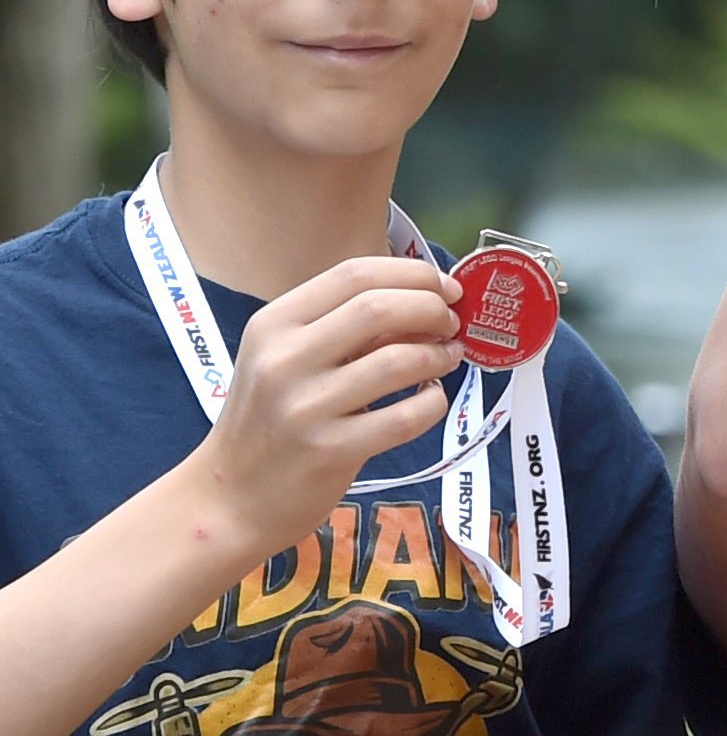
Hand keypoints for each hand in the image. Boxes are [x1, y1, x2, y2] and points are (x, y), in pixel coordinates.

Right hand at [186, 256, 462, 550]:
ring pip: (399, 361)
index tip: (445, 286)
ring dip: (438, 355)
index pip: (354, 274)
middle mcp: (283, 360)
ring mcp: (304, 407)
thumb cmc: (268, 420)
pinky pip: (405, 417)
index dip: (412, 274)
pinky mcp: (329, 451)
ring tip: (446, 358)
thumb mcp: (287, 359)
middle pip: (379, 308)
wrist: (228, 498)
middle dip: (432, 308)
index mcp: (273, 324)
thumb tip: (426, 301)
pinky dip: (433, 403)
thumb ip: (344, 327)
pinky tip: (431, 399)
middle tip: (451, 323)